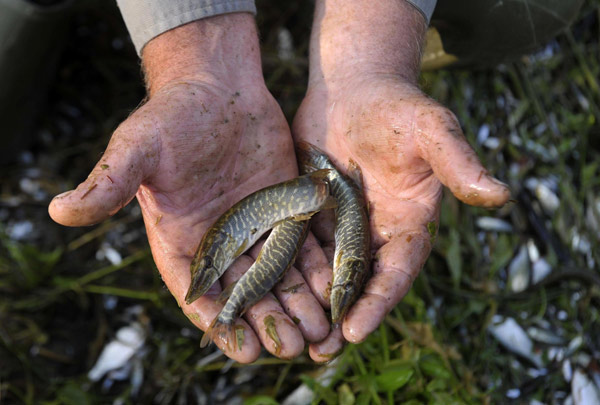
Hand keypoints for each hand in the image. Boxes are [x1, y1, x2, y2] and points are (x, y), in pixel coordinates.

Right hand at [48, 14, 330, 361]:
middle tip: (293, 349)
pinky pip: (302, 247)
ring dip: (299, 306)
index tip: (244, 350)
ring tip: (321, 335)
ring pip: (278, 277)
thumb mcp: (137, 148)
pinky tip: (334, 292)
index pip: (199, 292)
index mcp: (180, 238)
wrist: (217, 86)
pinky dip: (316, 271)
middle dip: (269, 323)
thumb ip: (109, 183)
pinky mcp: (283, 210)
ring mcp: (255, 227)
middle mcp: (219, 240)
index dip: (220, 323)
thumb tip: (59, 211)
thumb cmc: (172, 115)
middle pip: (246, 293)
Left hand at [292, 0, 510, 358]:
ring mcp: (340, 226)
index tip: (355, 330)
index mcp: (408, 223)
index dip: (378, 301)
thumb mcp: (432, 130)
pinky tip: (265, 292)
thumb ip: (459, 163)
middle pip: (360, 283)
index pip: (396, 270)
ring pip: (326, 273)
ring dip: (311, 303)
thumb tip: (501, 194)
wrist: (354, 89)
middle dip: (342, 317)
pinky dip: (286, 270)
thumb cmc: (398, 107)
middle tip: (321, 351)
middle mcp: (375, 233)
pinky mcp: (309, 214)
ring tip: (291, 336)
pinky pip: (297, 247)